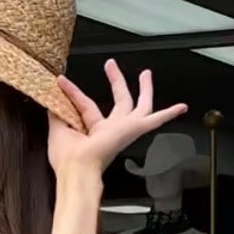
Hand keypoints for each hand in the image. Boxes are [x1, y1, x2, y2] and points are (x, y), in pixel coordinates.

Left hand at [49, 60, 185, 180]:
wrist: (78, 168)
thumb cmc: (68, 159)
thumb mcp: (58, 128)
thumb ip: (56, 112)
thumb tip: (52, 94)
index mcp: (94, 133)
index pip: (86, 106)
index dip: (73, 93)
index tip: (63, 82)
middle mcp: (112, 130)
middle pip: (119, 102)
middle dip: (116, 82)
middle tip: (112, 65)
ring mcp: (125, 129)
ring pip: (140, 106)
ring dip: (144, 89)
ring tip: (146, 74)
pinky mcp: (134, 128)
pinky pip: (155, 120)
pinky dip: (168, 114)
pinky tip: (181, 107)